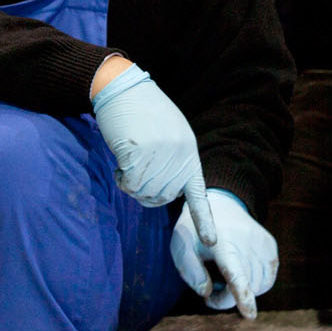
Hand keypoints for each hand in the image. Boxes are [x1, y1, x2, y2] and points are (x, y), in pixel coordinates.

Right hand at [92, 63, 215, 232]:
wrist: (123, 87)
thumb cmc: (142, 111)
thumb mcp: (169, 134)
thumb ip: (172, 160)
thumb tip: (167, 190)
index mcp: (189, 153)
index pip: (198, 193)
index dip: (204, 220)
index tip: (211, 243)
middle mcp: (179, 157)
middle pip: (160, 198)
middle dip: (144, 191)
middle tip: (135, 168)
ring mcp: (160, 156)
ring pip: (142, 193)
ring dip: (130, 182)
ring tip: (129, 156)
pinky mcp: (140, 154)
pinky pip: (127, 183)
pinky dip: (120, 176)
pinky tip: (120, 157)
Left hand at [170, 189, 276, 318]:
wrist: (221, 203)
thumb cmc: (196, 230)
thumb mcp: (182, 246)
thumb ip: (190, 272)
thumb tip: (207, 294)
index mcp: (222, 245)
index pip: (235, 274)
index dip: (242, 297)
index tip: (250, 315)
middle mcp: (247, 243)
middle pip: (246, 287)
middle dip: (226, 298)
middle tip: (211, 291)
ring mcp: (262, 243)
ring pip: (259, 286)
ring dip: (243, 292)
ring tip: (225, 278)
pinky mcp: (271, 245)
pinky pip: (268, 278)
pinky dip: (256, 284)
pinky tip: (242, 274)